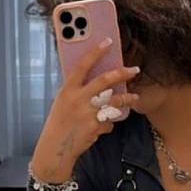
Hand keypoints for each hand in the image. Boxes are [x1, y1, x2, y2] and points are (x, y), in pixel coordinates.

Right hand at [30, 38, 140, 181]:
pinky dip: (110, 123)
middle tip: (134, 70)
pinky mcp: (96, 127)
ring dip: (127, 99)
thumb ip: (76, 91)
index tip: (107, 42)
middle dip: (122, 74)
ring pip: (114, 101)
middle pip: (105, 80)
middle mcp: (78, 99)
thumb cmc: (59, 124)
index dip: (95, 52)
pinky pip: (110, 121)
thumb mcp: (62, 102)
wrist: (56, 148)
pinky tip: (106, 125)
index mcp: (68, 90)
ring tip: (134, 97)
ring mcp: (88, 113)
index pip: (83, 65)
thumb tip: (95, 81)